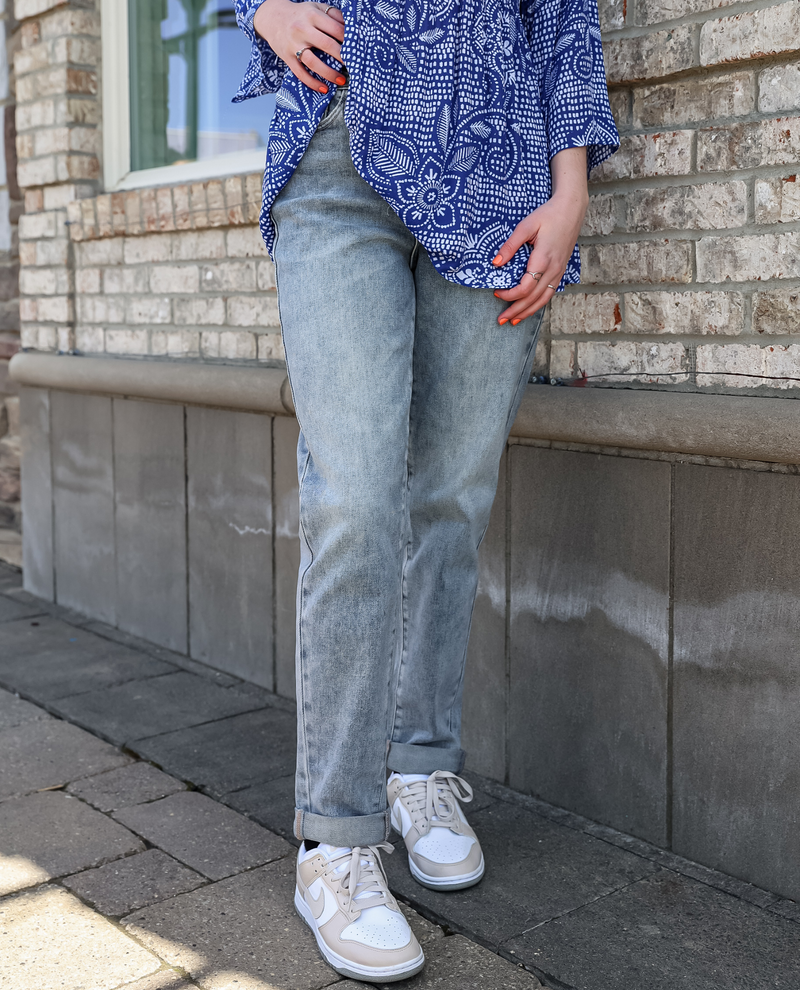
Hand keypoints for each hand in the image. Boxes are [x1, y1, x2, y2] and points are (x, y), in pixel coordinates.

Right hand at [253, 0, 345, 93]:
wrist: (272, 17)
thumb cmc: (299, 14)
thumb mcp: (315, 7)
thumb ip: (332, 14)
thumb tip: (350, 26)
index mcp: (312, 15)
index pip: (335, 29)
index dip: (348, 40)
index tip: (357, 49)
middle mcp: (302, 29)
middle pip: (327, 45)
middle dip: (342, 57)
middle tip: (354, 66)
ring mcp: (294, 45)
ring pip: (313, 62)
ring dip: (329, 73)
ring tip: (342, 80)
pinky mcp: (287, 57)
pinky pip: (301, 73)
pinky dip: (312, 83)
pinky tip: (323, 88)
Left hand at [492, 147, 588, 324]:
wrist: (571, 209)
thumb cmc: (548, 214)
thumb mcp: (526, 226)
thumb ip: (510, 246)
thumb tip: (495, 263)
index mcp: (543, 258)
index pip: (526, 287)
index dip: (510, 295)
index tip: (496, 293)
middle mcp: (553, 268)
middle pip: (533, 298)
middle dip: (516, 311)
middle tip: (500, 320)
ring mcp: (559, 271)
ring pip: (543, 299)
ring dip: (527, 312)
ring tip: (513, 321)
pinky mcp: (560, 270)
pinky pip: (549, 293)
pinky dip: (538, 304)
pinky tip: (529, 309)